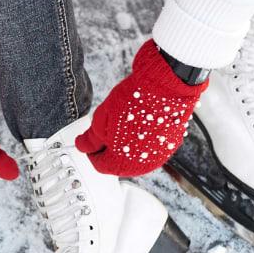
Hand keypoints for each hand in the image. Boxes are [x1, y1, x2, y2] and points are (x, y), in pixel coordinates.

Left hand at [75, 40, 207, 176]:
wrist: (165, 87)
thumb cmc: (134, 102)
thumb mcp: (101, 120)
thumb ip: (90, 140)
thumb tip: (83, 146)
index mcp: (120, 163)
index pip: (99, 164)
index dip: (92, 151)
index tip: (93, 140)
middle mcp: (141, 166)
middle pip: (118, 163)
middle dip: (110, 149)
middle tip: (109, 129)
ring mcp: (158, 157)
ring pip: (135, 156)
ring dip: (127, 145)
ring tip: (125, 124)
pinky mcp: (171, 146)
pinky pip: (151, 148)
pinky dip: (144, 140)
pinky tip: (141, 123)